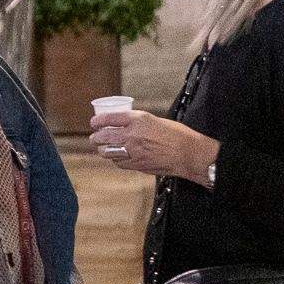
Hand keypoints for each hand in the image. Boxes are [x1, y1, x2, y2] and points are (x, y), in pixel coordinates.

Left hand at [88, 110, 218, 184]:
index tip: (94, 123)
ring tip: (102, 148)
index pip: (109, 118)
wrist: (188, 153)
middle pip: (103, 136)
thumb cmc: (177, 135)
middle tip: (95, 138)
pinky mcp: (136, 164)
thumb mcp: (155, 120)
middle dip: (96, 138)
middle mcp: (132, 135)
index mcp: (137, 120)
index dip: (98, 121)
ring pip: (107, 152)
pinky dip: (116, 159)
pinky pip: (118, 163)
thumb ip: (138, 123)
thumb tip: (125, 126)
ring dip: (103, 150)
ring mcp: (132, 151)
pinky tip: (118, 157)